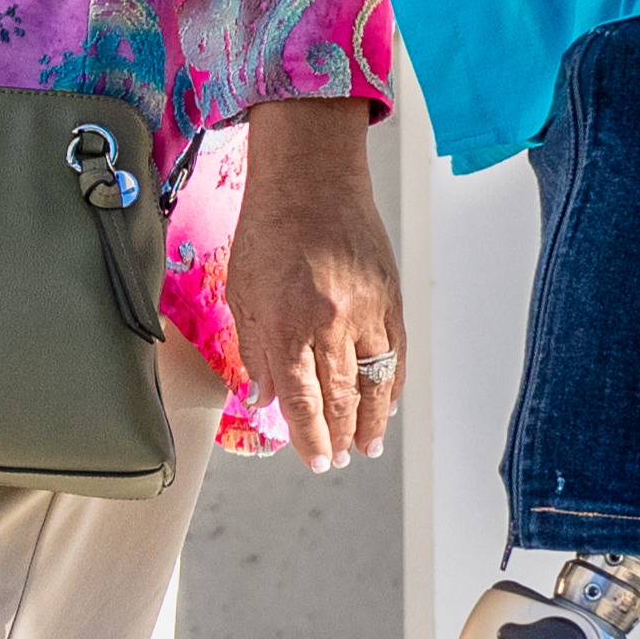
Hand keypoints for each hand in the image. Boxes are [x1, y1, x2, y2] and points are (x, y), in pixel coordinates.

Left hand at [223, 101, 400, 472]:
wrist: (311, 177)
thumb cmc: (268, 228)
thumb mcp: (241, 292)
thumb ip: (252, 350)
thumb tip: (262, 399)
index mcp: (286, 324)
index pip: (302, 401)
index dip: (310, 439)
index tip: (315, 461)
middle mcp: (329, 323)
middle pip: (340, 399)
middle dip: (339, 437)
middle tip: (338, 461)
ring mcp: (366, 309)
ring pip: (375, 381)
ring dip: (372, 420)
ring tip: (368, 447)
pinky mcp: (390, 294)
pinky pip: (397, 351)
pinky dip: (394, 383)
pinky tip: (387, 404)